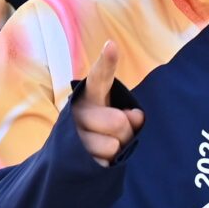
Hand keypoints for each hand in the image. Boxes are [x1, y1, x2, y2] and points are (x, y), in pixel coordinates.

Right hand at [72, 41, 144, 165]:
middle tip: (116, 132)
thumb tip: (135, 116)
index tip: (112, 45)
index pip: (100, 78)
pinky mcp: (73, 156)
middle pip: (118, 121)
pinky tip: (97, 159)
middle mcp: (76, 111)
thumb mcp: (120, 118)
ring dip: (117, 148)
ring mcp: (73, 134)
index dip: (107, 62)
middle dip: (126, 131)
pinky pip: (106, 160)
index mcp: (89, 96)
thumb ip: (130, 115)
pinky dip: (109, 162)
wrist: (76, 157)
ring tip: (105, 146)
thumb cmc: (104, 130)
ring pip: (113, 143)